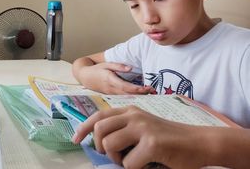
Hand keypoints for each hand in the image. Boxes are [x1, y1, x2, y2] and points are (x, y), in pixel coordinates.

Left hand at [72, 106, 207, 168]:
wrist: (198, 142)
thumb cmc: (169, 139)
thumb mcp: (143, 128)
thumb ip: (124, 130)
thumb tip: (100, 143)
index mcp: (130, 110)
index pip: (98, 116)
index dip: (83, 128)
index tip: (75, 140)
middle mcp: (134, 115)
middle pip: (99, 130)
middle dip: (100, 148)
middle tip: (116, 156)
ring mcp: (142, 128)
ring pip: (109, 146)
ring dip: (118, 159)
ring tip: (133, 160)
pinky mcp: (152, 143)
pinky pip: (128, 164)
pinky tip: (148, 164)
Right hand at [79, 62, 153, 94]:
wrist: (85, 77)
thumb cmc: (96, 69)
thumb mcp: (106, 64)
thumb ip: (118, 66)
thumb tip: (130, 68)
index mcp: (110, 79)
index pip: (125, 86)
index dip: (136, 89)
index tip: (146, 88)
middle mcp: (111, 88)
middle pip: (128, 93)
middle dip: (140, 93)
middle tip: (152, 90)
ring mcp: (111, 94)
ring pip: (126, 97)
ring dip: (138, 96)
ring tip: (149, 93)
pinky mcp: (111, 96)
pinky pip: (123, 98)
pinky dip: (132, 98)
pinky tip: (140, 96)